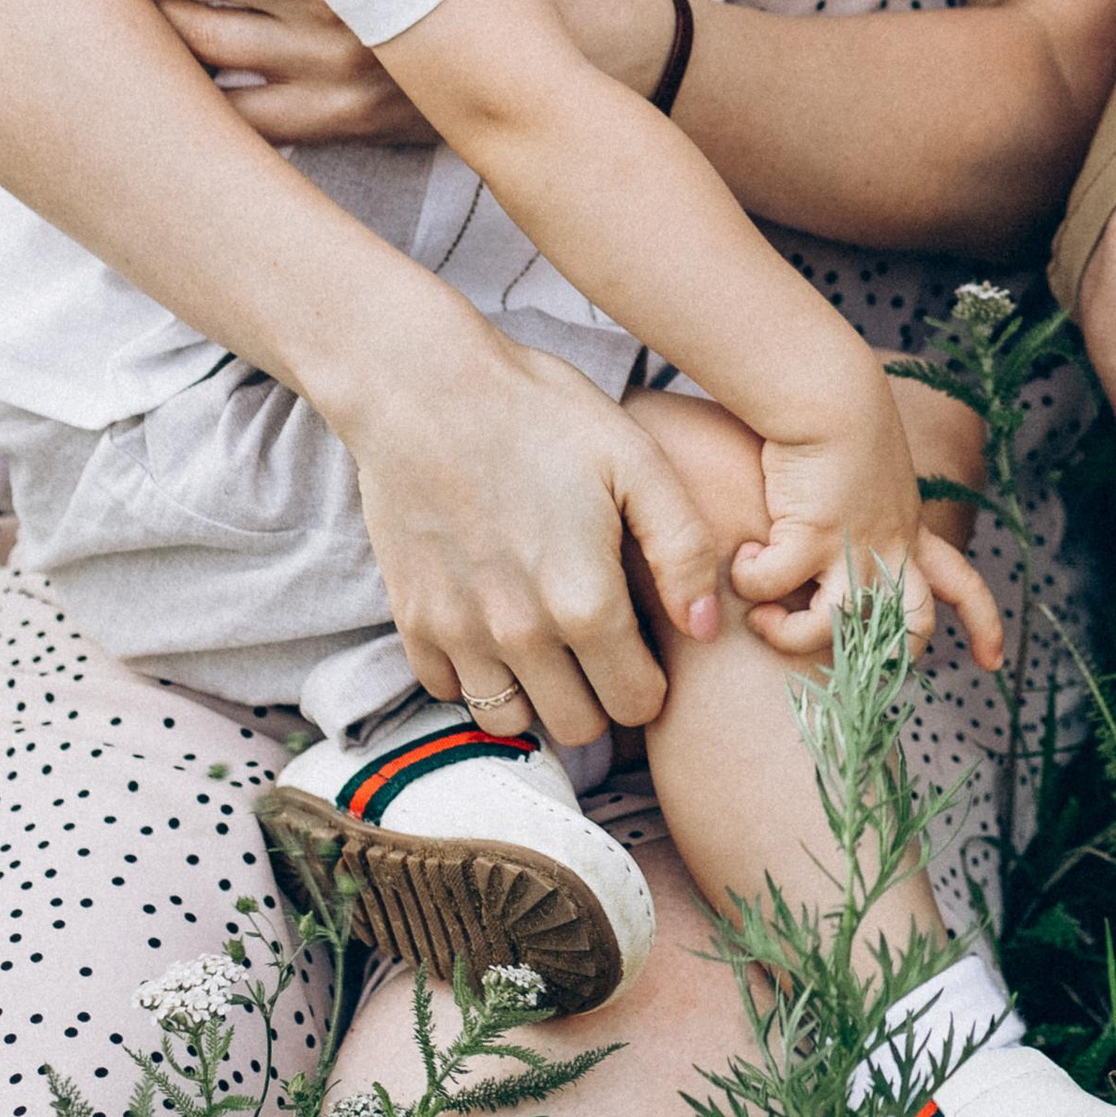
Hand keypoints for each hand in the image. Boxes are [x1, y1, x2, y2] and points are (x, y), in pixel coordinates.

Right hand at [336, 319, 723, 746]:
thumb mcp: (637, 461)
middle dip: (600, 699)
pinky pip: (450, 690)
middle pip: (578, 727)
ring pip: (510, 721)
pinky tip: (496, 625)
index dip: (653, 684)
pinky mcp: (412, 620)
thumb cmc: (541, 415)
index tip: (648, 651)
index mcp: (585, 602)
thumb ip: (682, 550)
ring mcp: (459, 632)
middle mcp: (520, 635)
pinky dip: (475, 673)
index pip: (637, 705)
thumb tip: (703, 627)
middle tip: (604, 651)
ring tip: (551, 645)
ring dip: (537, 696)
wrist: (424, 389)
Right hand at [728, 361, 1004, 669]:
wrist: (830, 389)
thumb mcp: (862, 470)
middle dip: (889, 656)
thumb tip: (828, 522)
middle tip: (854, 669)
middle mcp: (890, 543)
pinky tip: (740, 557)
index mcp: (908, 527)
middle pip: (913, 623)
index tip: (992, 661)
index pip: (962, 583)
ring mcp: (854, 545)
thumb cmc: (835, 416)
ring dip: (789, 634)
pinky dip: (751, 579)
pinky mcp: (812, 536)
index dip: (982, 624)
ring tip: (760, 618)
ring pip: (835, 626)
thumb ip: (855, 502)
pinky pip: (774, 586)